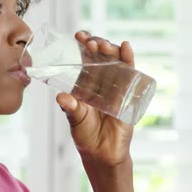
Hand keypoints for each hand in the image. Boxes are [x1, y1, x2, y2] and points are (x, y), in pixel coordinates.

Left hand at [56, 31, 136, 191]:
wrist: (103, 155)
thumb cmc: (86, 136)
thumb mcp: (75, 120)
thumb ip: (70, 108)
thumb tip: (61, 97)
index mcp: (86, 84)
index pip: (85, 59)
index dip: (83, 46)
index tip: (78, 36)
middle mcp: (102, 82)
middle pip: (101, 57)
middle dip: (96, 45)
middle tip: (89, 41)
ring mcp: (116, 86)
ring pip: (115, 62)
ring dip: (111, 50)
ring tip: (103, 45)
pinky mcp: (129, 94)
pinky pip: (131, 74)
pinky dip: (129, 60)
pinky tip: (126, 48)